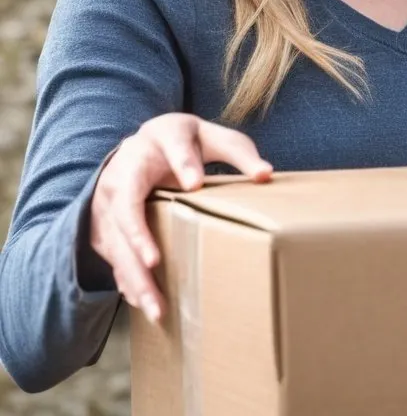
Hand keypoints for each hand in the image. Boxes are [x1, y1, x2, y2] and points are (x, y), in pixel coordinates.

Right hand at [89, 114, 272, 322]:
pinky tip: (144, 303)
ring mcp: (108, 199)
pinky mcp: (103, 224)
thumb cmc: (184, 143)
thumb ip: (239, 152)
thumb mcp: (212, 137)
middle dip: (138, 235)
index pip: (172, 147)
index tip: (195, 184)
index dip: (183, 164)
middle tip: (154, 263)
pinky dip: (128, 281)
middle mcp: (126, 168)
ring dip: (132, 274)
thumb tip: (266, 174)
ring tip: (156, 306)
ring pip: (115, 239)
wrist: (141, 146)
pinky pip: (113, 256)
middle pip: (126, 203)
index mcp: (161, 137)